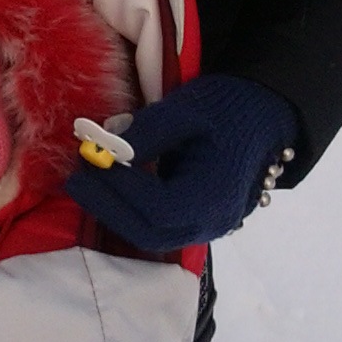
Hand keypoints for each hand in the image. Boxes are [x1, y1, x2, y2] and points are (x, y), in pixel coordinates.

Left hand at [65, 75, 297, 252]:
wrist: (264, 113)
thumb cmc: (229, 106)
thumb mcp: (188, 107)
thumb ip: (148, 131)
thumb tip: (107, 150)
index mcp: (216, 195)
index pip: (157, 208)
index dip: (119, 190)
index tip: (90, 163)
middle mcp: (212, 221)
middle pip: (149, 232)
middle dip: (108, 207)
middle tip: (76, 180)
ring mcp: (206, 226)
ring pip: (150, 235)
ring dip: (115, 211)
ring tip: (88, 181)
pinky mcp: (198, 221)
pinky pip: (158, 227)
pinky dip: (130, 211)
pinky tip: (111, 186)